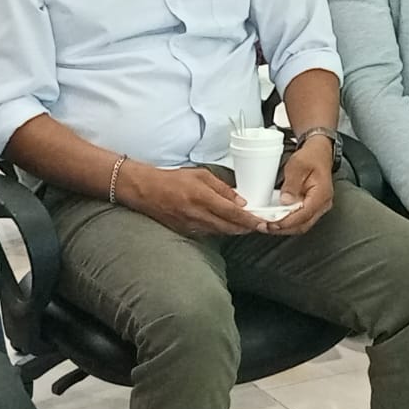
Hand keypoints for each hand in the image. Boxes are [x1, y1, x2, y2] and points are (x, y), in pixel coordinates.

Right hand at [121, 164, 266, 236]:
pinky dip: (220, 230)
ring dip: (234, 230)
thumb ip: (222, 188)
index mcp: (202, 197)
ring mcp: (191, 225)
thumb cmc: (173, 179)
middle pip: (229, 227)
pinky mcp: (185, 232)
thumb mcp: (201, 175)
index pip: (232, 213)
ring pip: (220, 232)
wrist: (146, 191)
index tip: (263, 223)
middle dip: (246, 228)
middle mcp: (197, 214)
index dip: (249, 220)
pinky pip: (208, 234)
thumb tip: (240, 201)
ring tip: (246, 226)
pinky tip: (226, 225)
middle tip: (260, 226)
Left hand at [266, 139, 335, 235]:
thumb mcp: (298, 165)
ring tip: (268, 225)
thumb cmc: (311, 157)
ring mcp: (318, 207)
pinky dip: (287, 222)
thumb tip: (286, 201)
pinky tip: (276, 220)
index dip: (287, 222)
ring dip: (284, 228)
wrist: (319, 153)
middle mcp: (323, 204)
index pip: (304, 214)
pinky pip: (300, 219)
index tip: (272, 224)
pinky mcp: (312, 207)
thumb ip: (292, 184)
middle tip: (265, 227)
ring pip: (301, 225)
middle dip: (283, 228)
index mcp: (322, 194)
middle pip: (303, 224)